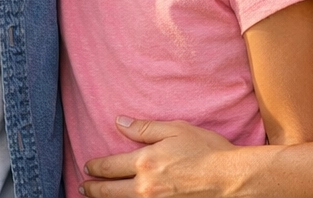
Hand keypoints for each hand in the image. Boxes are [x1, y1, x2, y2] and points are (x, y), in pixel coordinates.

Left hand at [80, 118, 242, 197]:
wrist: (229, 179)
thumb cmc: (206, 150)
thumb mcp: (176, 129)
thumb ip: (144, 128)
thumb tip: (118, 122)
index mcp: (145, 162)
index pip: (109, 167)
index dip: (95, 167)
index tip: (87, 167)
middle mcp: (144, 187)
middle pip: (108, 191)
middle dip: (92, 188)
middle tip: (83, 186)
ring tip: (95, 197)